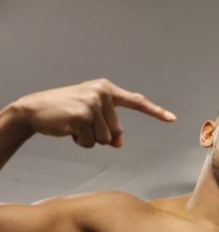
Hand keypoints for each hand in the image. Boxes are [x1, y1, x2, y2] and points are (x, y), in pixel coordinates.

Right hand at [11, 78, 174, 147]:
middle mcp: (102, 92)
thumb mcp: (91, 118)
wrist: (33, 111)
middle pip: (117, 131)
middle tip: (79, 122)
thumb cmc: (65, 113)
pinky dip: (79, 141)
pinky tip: (68, 129)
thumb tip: (119, 142)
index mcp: (106, 89)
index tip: (172, 119)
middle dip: (99, 134)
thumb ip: (110, 127)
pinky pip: (91, 142)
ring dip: (88, 139)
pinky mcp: (82, 114)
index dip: (155, 112)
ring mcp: (92, 102)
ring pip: (105, 139)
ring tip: (73, 125)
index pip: (135, 102)